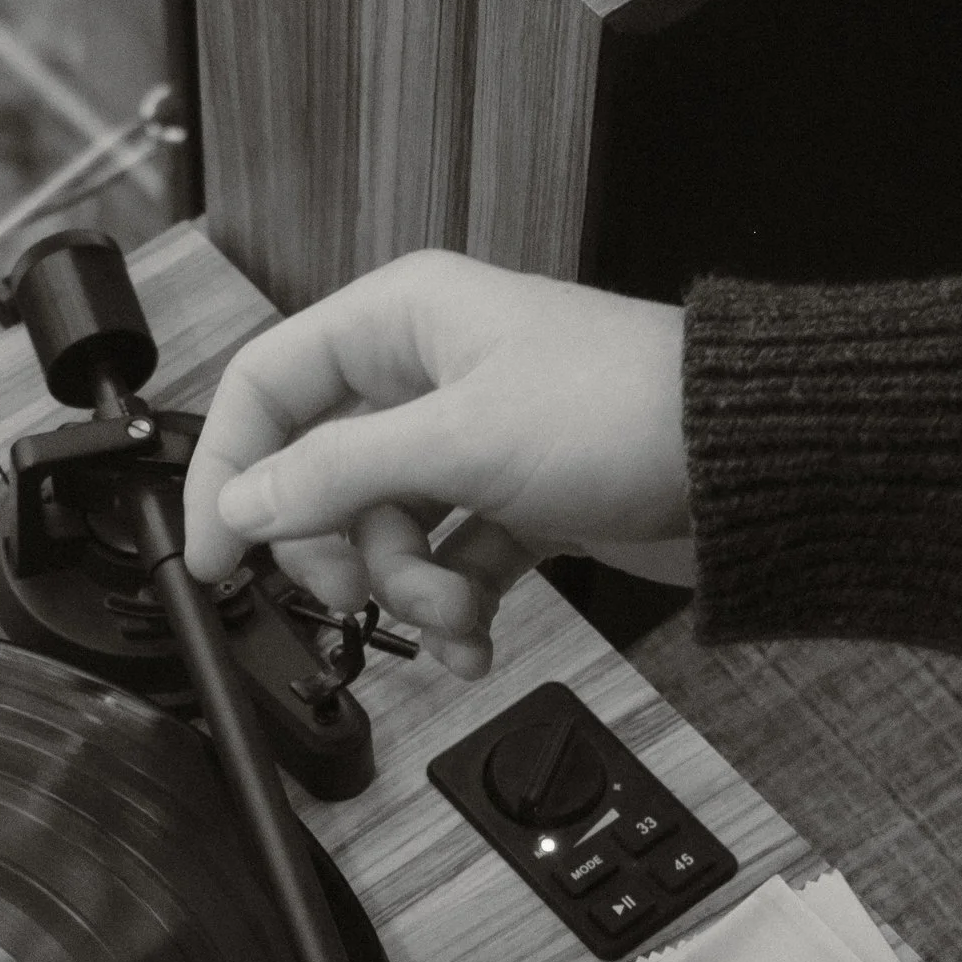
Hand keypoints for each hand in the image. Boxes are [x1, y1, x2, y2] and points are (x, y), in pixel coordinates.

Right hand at [182, 250, 688, 677]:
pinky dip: (454, 609)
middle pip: (322, 476)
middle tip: (361, 593)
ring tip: (458, 619)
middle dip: (342, 552)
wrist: (746, 466)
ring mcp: (472, 442)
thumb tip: (246, 503)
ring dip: (410, 592)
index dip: (230, 471)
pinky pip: (447, 563)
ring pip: (387, 532)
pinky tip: (477, 639)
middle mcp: (428, 374)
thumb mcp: (461, 442)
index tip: (215, 554)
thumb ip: (337, 475)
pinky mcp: (514, 501)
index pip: (269, 387)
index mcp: (401, 321)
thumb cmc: (625, 410)